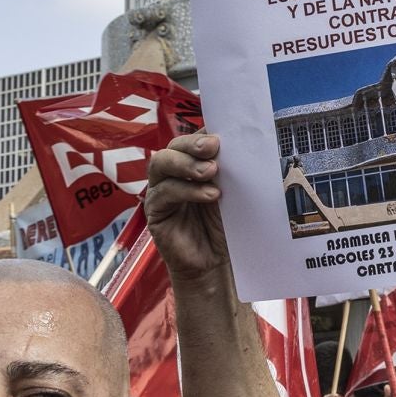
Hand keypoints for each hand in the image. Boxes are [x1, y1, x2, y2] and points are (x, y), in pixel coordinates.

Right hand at [145, 133, 229, 283]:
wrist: (217, 264)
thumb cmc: (225, 226)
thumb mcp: (232, 193)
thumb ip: (230, 170)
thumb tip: (240, 145)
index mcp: (192, 164)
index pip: (192, 139)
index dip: (203, 133)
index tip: (223, 133)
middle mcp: (173, 174)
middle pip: (173, 146)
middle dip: (192, 143)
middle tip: (213, 146)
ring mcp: (161, 191)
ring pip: (161, 163)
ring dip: (187, 164)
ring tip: (211, 171)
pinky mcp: (155, 211)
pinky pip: (164, 193)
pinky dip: (187, 190)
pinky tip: (209, 195)